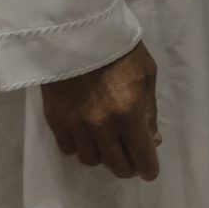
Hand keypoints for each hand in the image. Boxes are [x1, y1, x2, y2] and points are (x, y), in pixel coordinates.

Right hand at [40, 41, 159, 180]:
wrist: (77, 34)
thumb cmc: (120, 51)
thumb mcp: (147, 76)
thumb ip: (149, 111)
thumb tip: (152, 140)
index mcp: (130, 112)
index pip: (141, 154)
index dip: (148, 168)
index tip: (149, 172)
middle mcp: (103, 125)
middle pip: (115, 164)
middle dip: (127, 168)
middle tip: (130, 163)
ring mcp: (77, 125)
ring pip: (90, 159)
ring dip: (102, 156)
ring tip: (107, 145)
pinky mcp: (55, 120)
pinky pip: (68, 149)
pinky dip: (79, 147)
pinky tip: (85, 136)